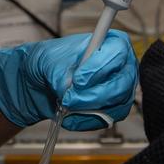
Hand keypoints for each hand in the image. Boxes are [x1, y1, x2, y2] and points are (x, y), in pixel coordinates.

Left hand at [0, 31, 136, 130]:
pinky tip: (69, 116)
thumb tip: (69, 90)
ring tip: (65, 105)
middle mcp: (121, 66)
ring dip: (87, 109)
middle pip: (121, 83)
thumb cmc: (51, 62)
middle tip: (69, 99)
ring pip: (115, 105)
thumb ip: (61, 74)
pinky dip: (85, 120)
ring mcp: (120, 89)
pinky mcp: (114, 110)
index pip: (117, 53)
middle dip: (93, 95)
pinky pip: (107, 120)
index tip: (78, 79)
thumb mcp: (50, 61)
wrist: (42, 82)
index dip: (99, 67)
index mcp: (110, 42)